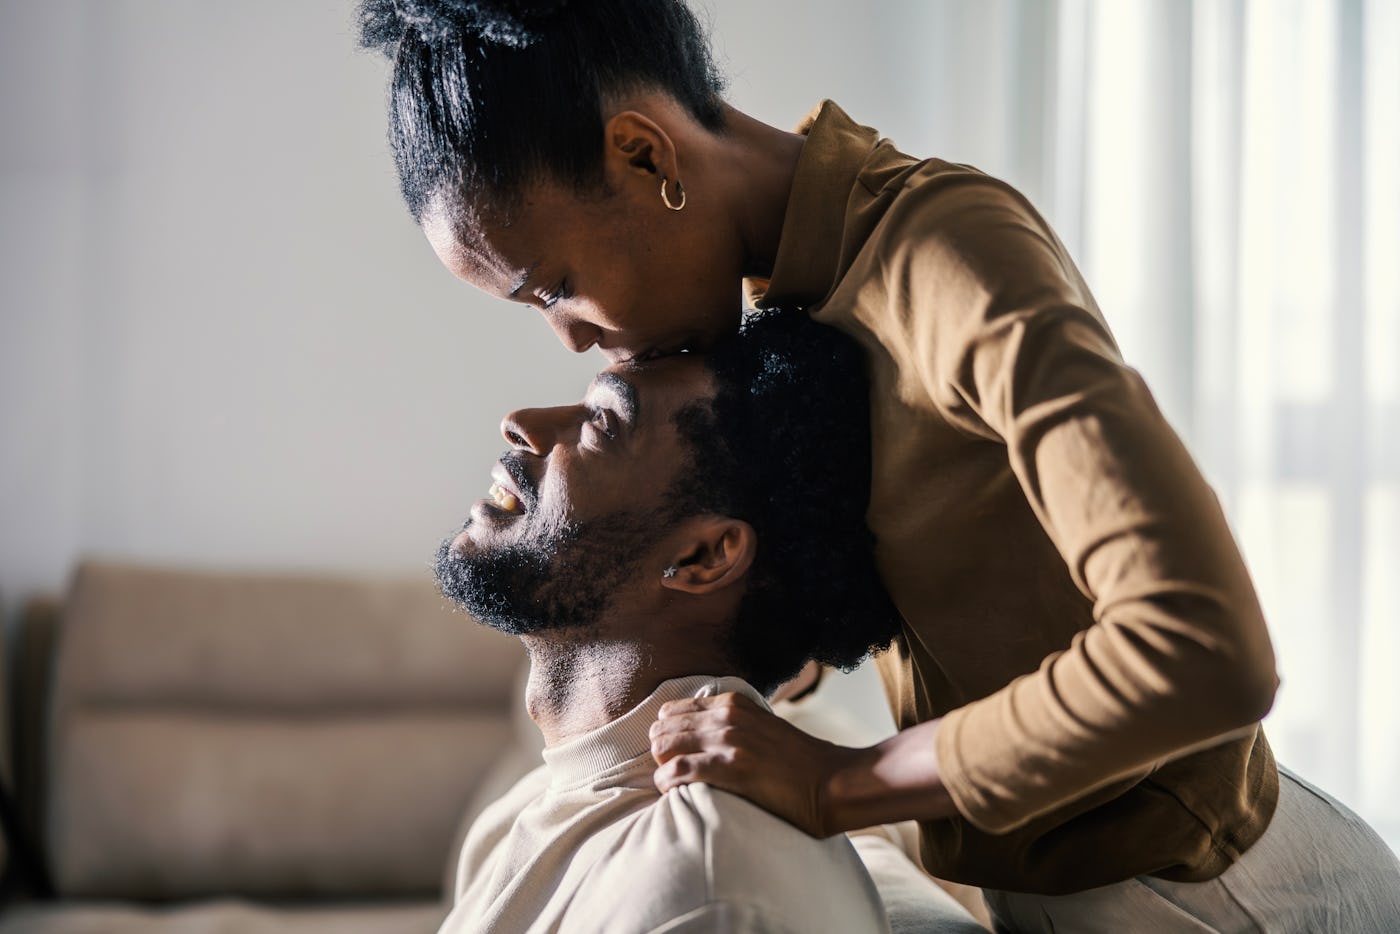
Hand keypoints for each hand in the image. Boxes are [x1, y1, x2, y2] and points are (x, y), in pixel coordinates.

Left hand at [648, 691, 865, 837]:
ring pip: (665, 746)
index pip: (673, 710)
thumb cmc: (800, 763)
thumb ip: (734, 724)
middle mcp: (728, 715)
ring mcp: (730, 740)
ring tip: (671, 783)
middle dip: (660, 751)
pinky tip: (672, 792)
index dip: (667, 734)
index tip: (673, 754)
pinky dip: (668, 782)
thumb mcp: (763, 726)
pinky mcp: (733, 767)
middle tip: (670, 772)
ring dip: (661, 767)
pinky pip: (680, 771)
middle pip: (663, 727)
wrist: (833, 782)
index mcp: (733, 702)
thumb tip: (700, 736)